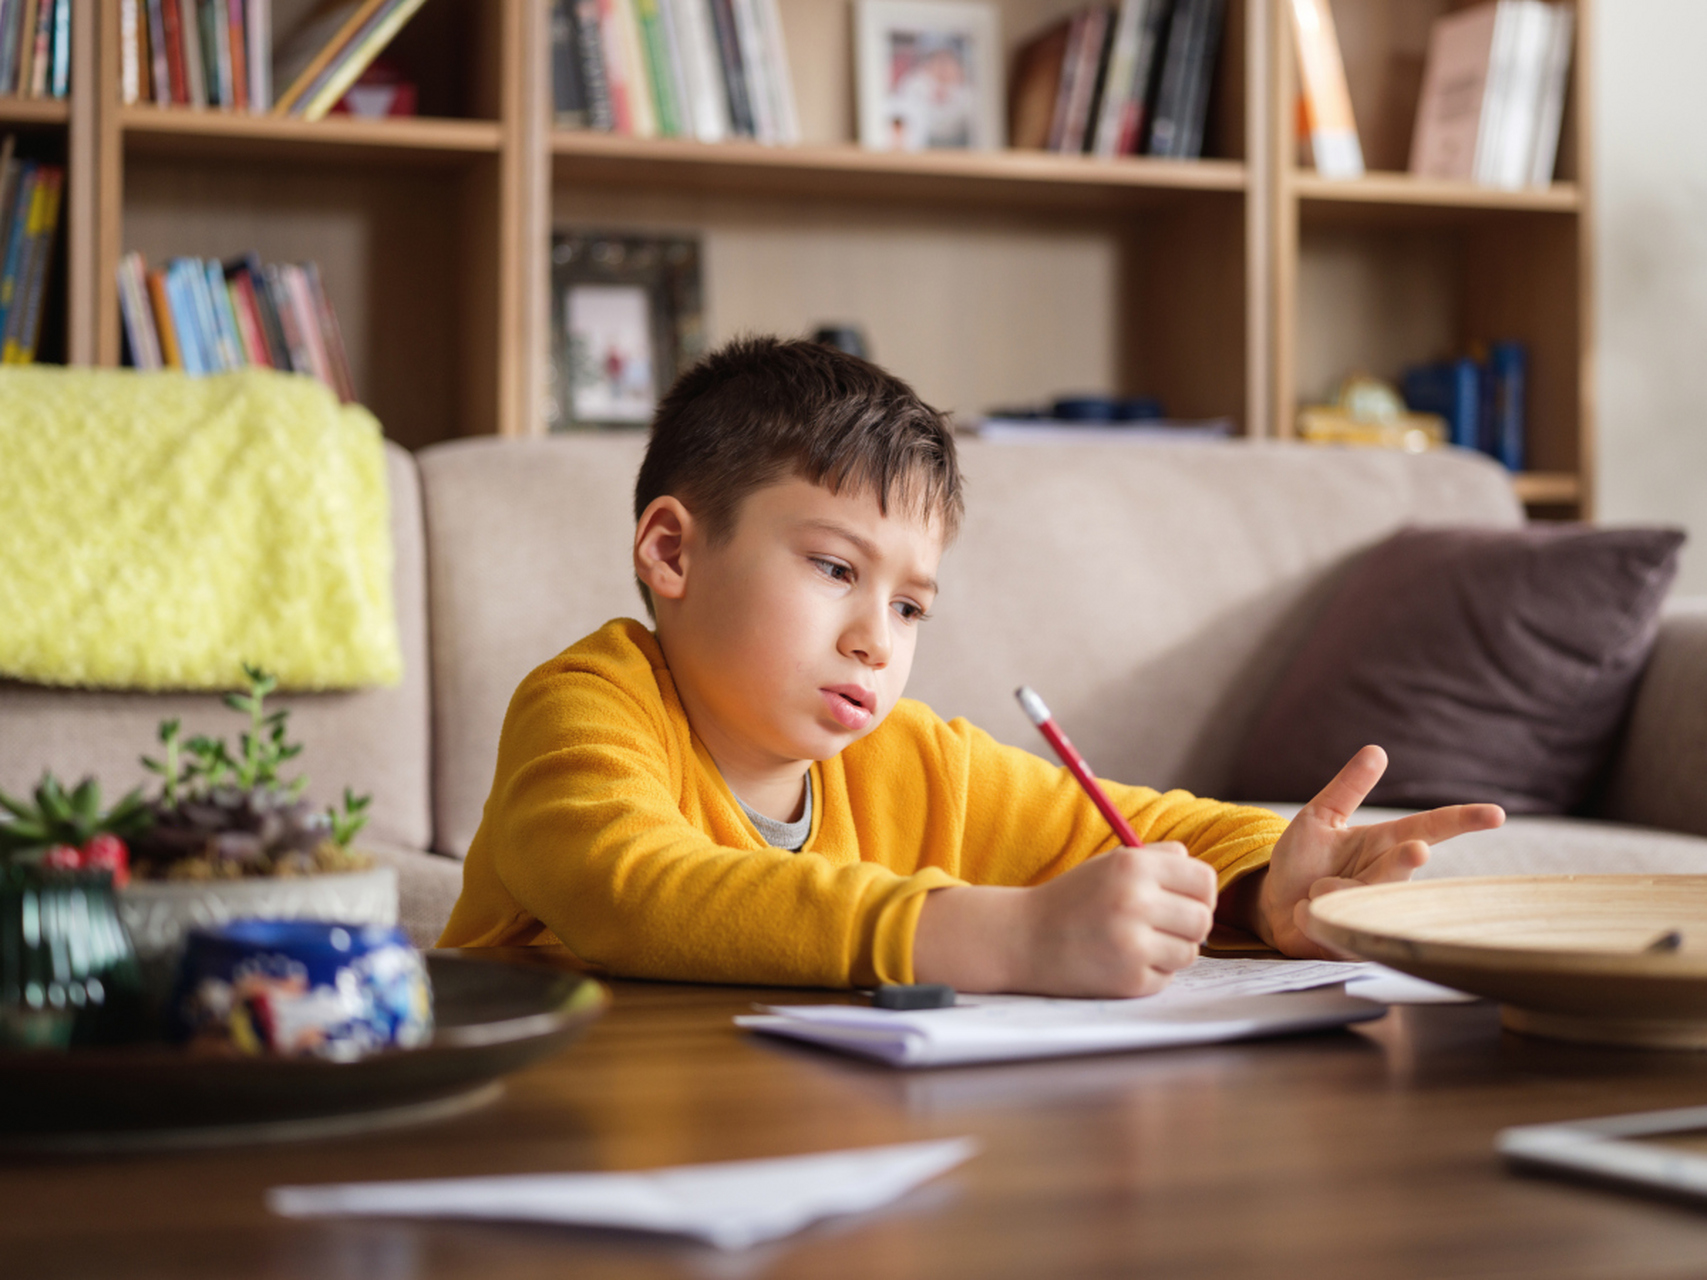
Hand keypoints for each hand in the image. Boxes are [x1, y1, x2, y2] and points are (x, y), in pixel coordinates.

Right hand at [913, 843, 1216, 996]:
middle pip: (1203, 919)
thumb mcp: (1110, 864)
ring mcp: (1133, 944)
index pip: (1204, 880)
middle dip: (1188, 925)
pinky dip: (1150, 973)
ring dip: (1170, 951)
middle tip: (1162, 927)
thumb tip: (1200, 874)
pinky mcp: (1129, 980)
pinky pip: (1166, 978)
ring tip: (1137, 944)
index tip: (1184, 901)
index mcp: (1133, 866)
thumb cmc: (1071, 900)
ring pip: (1190, 952)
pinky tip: (1120, 962)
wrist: (1023, 939)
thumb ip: (1157, 859)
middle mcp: (1135, 902)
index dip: (1201, 893)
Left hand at [1254, 745, 1504, 957]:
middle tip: (1416, 850)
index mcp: (1385, 843)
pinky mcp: (1356, 939)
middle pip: (1404, 865)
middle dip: (1406, 859)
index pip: (1431, 828)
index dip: (1463, 821)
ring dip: (1331, 888)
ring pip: (1366, 894)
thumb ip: (1348, 788)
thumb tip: (1377, 750)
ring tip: (1312, 890)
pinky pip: (1336, 921)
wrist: (1273, 904)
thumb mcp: (1320, 817)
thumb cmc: (1302, 860)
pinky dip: (1309, 913)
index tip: (1496, 814)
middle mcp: (1387, 877)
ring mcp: (1374, 909)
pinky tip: (1302, 913)